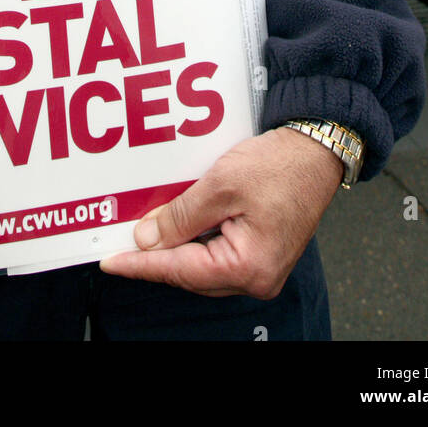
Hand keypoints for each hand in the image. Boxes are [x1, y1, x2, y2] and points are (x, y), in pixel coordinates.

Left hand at [99, 126, 342, 296]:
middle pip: (192, 273)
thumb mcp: (220, 186)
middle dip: (156, 258)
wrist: (317, 149)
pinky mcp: (263, 252)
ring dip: (175, 249)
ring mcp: (263, 268)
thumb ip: (180, 217)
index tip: (110, 262)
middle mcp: (257, 277)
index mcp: (248, 266)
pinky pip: (219, 254)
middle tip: (120, 245)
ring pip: (204, 265)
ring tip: (143, 234)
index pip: (180, 270)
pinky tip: (177, 227)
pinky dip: (195, 242)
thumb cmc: (279, 165)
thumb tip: (147, 240)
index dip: (141, 265)